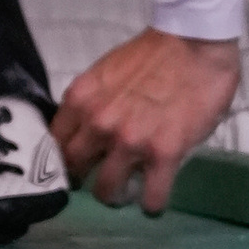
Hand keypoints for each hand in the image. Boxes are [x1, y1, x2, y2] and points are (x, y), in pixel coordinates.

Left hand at [53, 27, 239, 212]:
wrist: (194, 44)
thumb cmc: (152, 57)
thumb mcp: (106, 75)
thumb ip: (92, 104)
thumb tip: (85, 135)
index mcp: (80, 99)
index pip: (54, 143)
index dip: (62, 160)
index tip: (73, 167)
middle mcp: (98, 122)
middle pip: (74, 171)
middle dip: (86, 181)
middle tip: (102, 180)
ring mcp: (130, 141)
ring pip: (107, 192)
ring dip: (118, 197)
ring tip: (130, 191)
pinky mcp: (164, 155)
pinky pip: (150, 200)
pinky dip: (151, 205)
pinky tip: (154, 198)